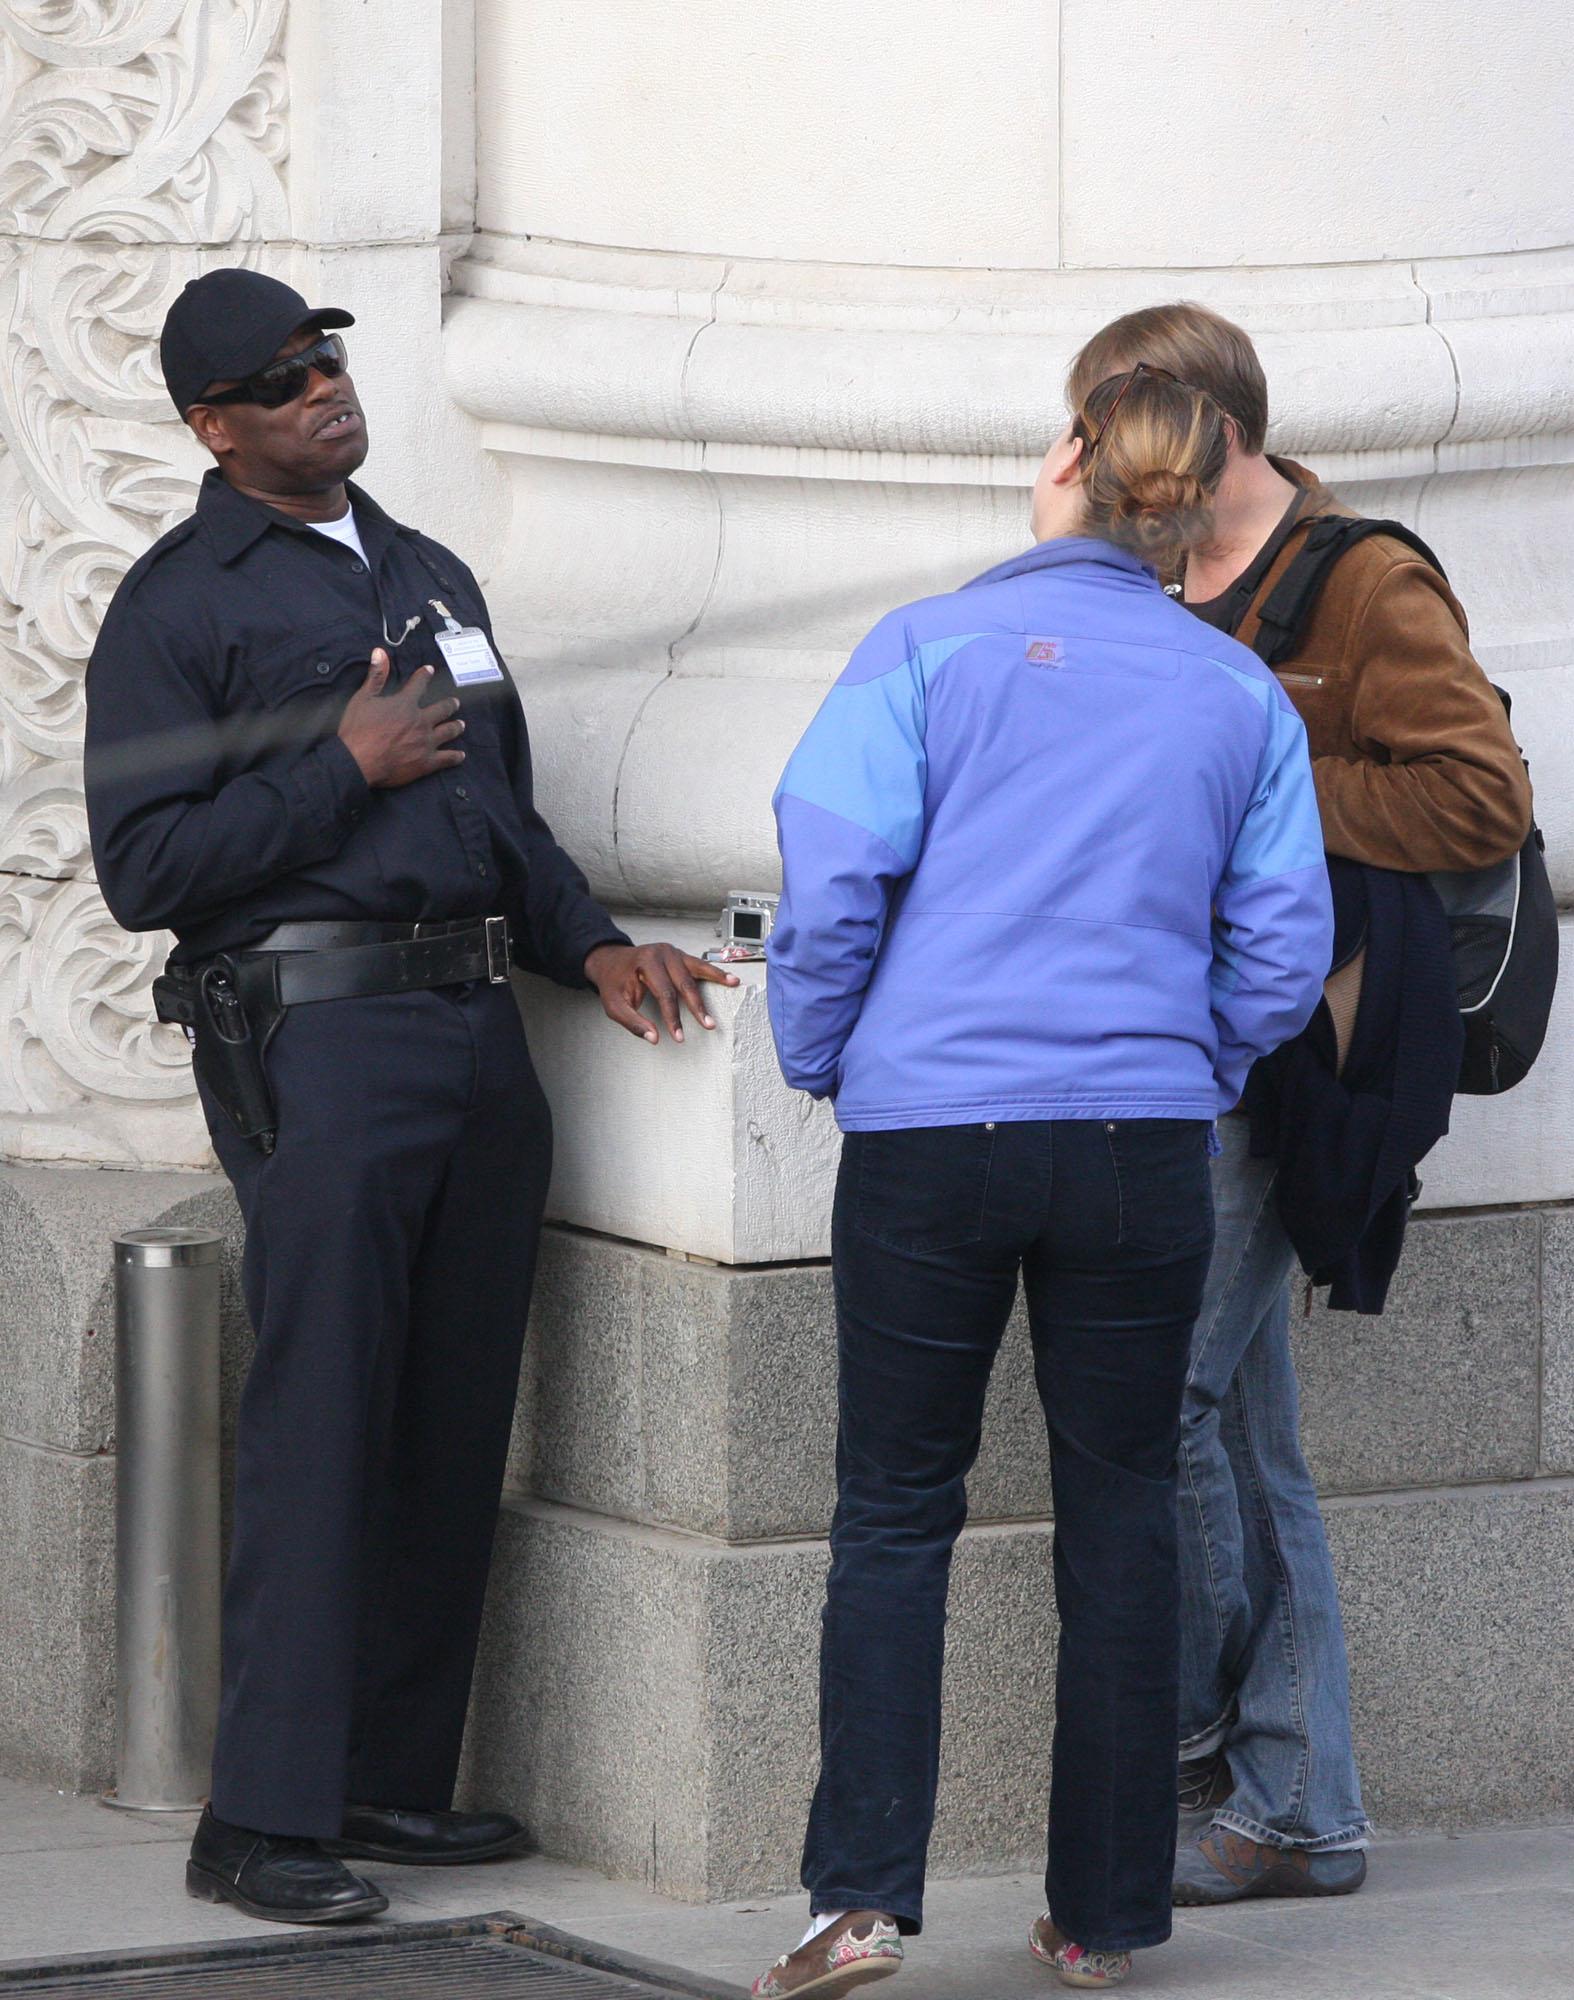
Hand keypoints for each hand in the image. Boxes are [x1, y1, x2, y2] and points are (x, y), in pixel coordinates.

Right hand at [338, 649, 465, 787]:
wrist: (358, 761)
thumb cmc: (357, 730)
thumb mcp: (363, 699)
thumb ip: (375, 676)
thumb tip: (380, 652)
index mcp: (405, 704)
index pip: (419, 684)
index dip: (425, 676)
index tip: (430, 670)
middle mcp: (420, 721)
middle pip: (442, 709)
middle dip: (450, 705)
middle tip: (455, 703)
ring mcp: (426, 742)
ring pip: (449, 731)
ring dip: (456, 726)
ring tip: (461, 724)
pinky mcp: (427, 762)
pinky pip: (447, 758)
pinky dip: (455, 756)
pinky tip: (460, 755)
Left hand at [584, 941, 740, 1043]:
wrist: (611, 961)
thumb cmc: (614, 983)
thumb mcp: (614, 1004)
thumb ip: (632, 1022)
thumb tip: (654, 1038)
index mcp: (645, 962)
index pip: (664, 993)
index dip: (673, 1017)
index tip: (679, 1036)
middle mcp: (662, 953)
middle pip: (684, 982)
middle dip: (697, 1006)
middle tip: (708, 1024)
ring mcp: (673, 952)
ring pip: (697, 969)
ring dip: (716, 978)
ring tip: (733, 984)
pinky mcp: (680, 956)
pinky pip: (700, 964)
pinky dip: (715, 972)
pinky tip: (730, 978)